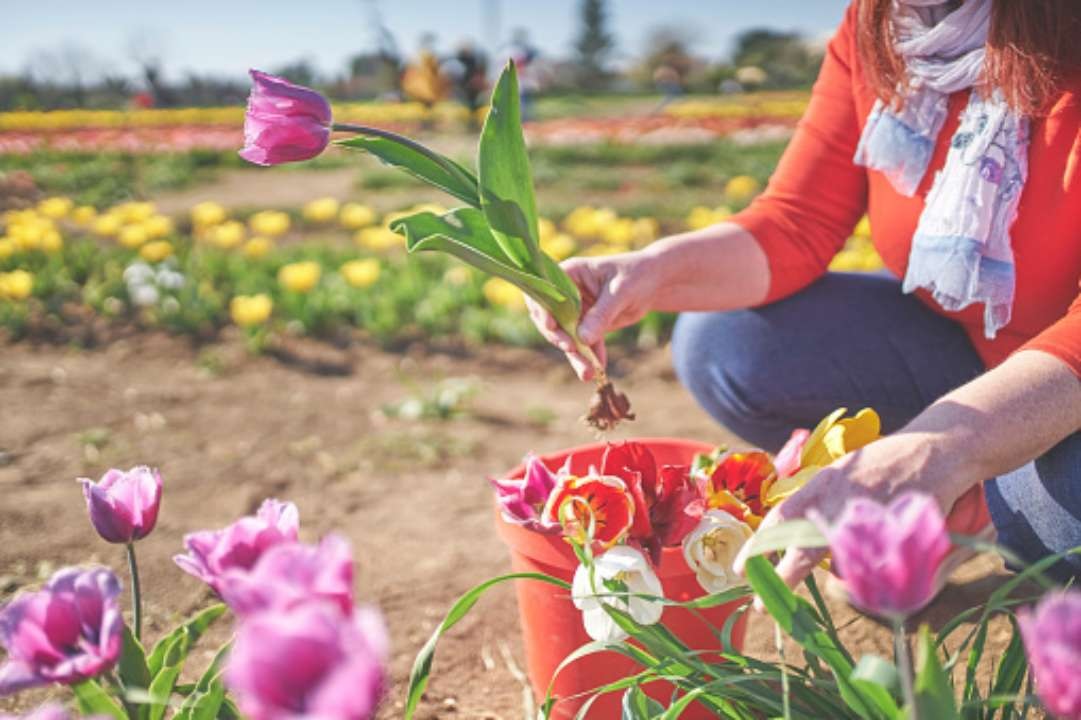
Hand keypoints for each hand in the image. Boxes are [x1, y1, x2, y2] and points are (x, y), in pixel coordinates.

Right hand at [526, 251, 659, 380]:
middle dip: (560, 338)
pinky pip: (584, 344)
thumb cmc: (637, 276)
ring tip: (588, 374)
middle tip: (572, 350)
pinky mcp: (588, 326)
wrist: (655, 284)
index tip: (551, 326)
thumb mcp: (620, 292)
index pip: (546, 291)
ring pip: (568, 336)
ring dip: (576, 355)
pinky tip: (600, 368)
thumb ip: (601, 314)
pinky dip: (591, 357)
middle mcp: (568, 293)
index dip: (543, 309)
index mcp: (570, 273)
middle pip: (552, 318)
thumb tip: (583, 338)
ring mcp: (576, 311)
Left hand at [738, 431, 979, 591]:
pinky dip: (880, 572)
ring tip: (854, 578)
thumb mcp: (842, 474)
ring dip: (845, 576)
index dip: (758, 545)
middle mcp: (840, 499)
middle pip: (804, 547)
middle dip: (782, 577)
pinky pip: (881, 564)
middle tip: (760, 606)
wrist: (936, 446)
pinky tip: (887, 563)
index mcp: (822, 484)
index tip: (740, 569)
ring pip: (844, 562)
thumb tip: (797, 538)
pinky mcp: (899, 527)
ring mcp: (870, 515)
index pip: (781, 518)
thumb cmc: (885, 462)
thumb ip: (821, 503)